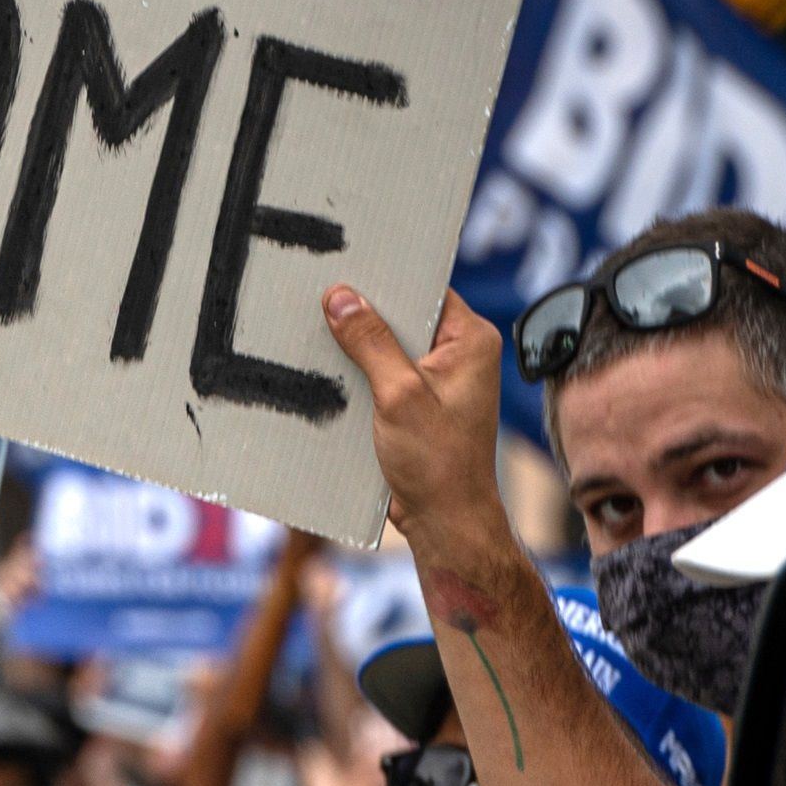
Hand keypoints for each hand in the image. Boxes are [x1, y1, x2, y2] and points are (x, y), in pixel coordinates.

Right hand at [321, 287, 514, 570]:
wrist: (445, 518)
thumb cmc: (436, 460)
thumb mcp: (399, 394)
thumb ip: (370, 342)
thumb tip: (340, 296)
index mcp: (470, 340)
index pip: (424, 289)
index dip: (386, 279)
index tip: (344, 267)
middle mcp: (459, 353)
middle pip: (402, 315)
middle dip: (363, 312)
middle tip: (319, 297)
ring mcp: (438, 378)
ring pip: (387, 345)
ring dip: (356, 345)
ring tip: (315, 330)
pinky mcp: (417, 401)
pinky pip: (382, 372)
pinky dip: (358, 372)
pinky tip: (326, 369)